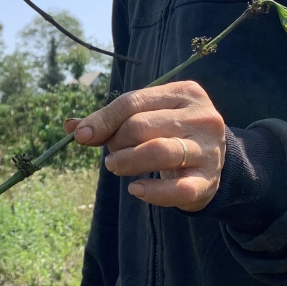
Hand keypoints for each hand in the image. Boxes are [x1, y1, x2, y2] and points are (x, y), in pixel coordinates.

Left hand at [65, 81, 225, 211]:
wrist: (214, 163)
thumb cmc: (171, 133)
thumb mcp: (147, 117)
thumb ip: (111, 120)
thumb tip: (72, 127)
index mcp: (184, 93)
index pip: (133, 101)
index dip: (102, 120)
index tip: (82, 136)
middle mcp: (202, 117)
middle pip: (141, 126)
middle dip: (116, 142)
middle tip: (111, 154)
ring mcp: (208, 149)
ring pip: (158, 152)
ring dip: (127, 162)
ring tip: (116, 167)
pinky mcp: (208, 180)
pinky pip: (178, 189)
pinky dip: (152, 193)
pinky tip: (136, 190)